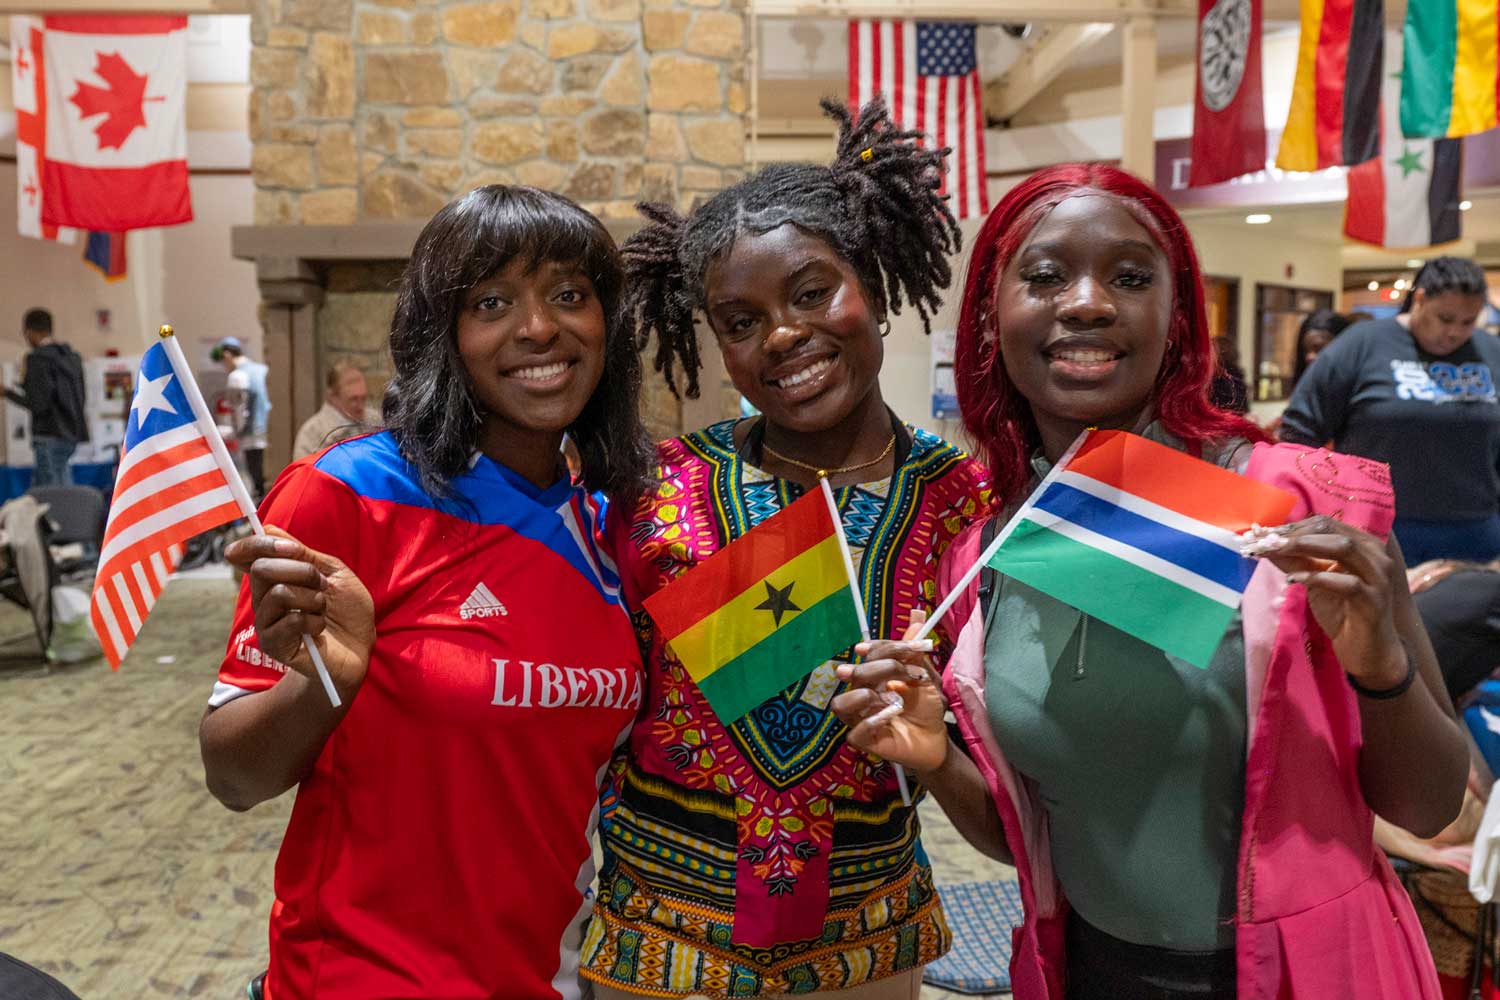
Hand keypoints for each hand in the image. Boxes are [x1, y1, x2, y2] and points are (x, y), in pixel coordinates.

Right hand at [225, 528, 373, 698]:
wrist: (359, 647)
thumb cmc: (347, 609)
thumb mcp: (332, 572)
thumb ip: (302, 553)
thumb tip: (267, 528)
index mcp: (275, 576)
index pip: (247, 553)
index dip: (260, 543)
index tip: (290, 548)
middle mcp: (263, 597)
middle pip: (262, 569)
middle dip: (301, 571)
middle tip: (322, 585)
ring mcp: (266, 622)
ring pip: (278, 594)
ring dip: (312, 598)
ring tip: (323, 609)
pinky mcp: (273, 645)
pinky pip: (290, 621)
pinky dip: (314, 621)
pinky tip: (319, 628)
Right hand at [830, 610, 950, 773]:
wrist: (938, 739)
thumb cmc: (926, 707)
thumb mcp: (924, 675)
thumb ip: (915, 650)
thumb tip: (916, 615)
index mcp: (874, 675)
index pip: (869, 654)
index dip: (884, 647)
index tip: (908, 649)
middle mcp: (862, 694)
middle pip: (857, 674)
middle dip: (885, 668)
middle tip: (911, 675)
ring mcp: (860, 718)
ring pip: (840, 704)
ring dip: (866, 696)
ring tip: (892, 699)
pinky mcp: (865, 742)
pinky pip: (855, 732)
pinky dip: (871, 722)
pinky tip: (890, 717)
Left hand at [1251, 515, 1406, 686]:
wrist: (1367, 651)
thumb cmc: (1341, 612)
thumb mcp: (1314, 581)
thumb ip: (1295, 561)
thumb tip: (1265, 543)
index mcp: (1362, 545)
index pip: (1324, 524)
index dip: (1290, 526)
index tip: (1259, 533)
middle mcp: (1375, 555)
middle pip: (1331, 530)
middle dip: (1292, 534)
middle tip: (1261, 541)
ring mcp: (1378, 576)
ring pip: (1342, 548)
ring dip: (1302, 547)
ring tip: (1273, 552)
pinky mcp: (1374, 600)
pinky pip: (1346, 582)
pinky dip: (1317, 577)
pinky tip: (1293, 580)